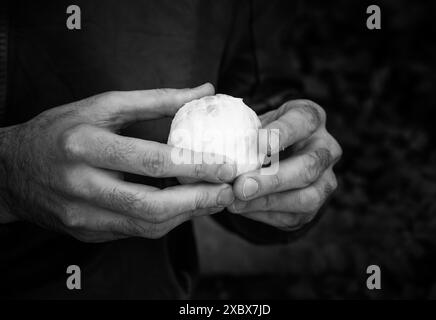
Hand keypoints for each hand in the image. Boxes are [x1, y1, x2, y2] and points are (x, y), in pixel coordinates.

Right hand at [0, 84, 235, 241]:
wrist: (11, 169)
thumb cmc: (61, 130)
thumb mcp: (103, 106)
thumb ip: (156, 100)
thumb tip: (204, 91)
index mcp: (85, 145)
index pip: (151, 161)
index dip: (195, 166)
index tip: (226, 166)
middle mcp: (81, 185)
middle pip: (151, 204)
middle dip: (198, 201)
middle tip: (228, 191)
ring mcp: (82, 216)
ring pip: (147, 225)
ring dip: (187, 215)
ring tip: (213, 198)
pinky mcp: (85, 233)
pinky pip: (135, 232)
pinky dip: (166, 221)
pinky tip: (184, 207)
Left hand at [228, 99, 341, 230]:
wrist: (278, 156)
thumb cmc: (262, 134)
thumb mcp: (256, 122)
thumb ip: (243, 130)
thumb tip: (214, 143)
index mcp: (312, 119)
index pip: (303, 122)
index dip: (282, 133)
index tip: (258, 143)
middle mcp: (326, 149)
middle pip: (308, 166)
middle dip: (273, 179)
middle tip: (241, 185)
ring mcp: (326, 180)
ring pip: (306, 197)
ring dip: (268, 202)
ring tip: (236, 202)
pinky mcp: (315, 206)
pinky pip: (294, 216)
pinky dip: (264, 214)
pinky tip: (242, 209)